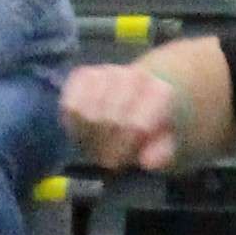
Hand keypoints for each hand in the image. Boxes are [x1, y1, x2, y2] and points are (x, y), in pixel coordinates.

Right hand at [61, 63, 183, 172]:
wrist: (139, 95)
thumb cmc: (152, 126)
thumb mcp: (165, 142)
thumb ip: (162, 152)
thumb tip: (148, 162)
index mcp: (161, 92)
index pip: (136, 125)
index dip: (126, 148)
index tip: (124, 161)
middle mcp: (134, 76)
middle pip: (110, 121)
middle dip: (107, 146)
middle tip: (110, 158)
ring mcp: (108, 72)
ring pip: (87, 112)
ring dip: (89, 136)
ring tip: (97, 144)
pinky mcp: (82, 75)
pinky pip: (69, 103)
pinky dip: (73, 122)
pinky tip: (83, 130)